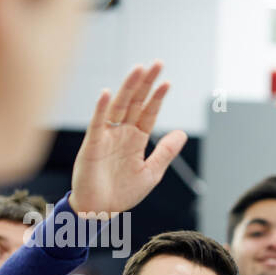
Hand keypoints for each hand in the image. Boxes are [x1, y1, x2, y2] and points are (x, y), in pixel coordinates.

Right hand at [70, 62, 187, 216]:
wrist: (101, 211)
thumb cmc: (123, 193)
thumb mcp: (151, 172)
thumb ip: (165, 152)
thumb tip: (182, 133)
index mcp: (135, 139)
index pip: (148, 112)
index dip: (157, 98)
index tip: (167, 82)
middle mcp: (121, 133)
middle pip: (134, 102)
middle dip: (145, 83)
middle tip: (156, 63)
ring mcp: (106, 136)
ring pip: (118, 106)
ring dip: (128, 88)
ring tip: (138, 69)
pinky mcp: (92, 144)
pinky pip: (97, 123)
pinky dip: (101, 108)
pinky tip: (106, 94)